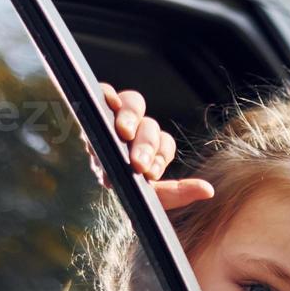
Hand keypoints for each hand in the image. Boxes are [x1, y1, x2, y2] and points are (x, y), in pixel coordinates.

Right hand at [98, 83, 213, 209]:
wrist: (81, 198)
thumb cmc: (122, 194)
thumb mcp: (150, 198)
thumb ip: (178, 194)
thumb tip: (208, 190)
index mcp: (149, 150)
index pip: (163, 144)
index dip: (159, 156)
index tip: (151, 174)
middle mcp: (135, 132)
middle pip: (149, 125)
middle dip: (145, 145)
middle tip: (138, 164)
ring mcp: (114, 119)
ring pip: (133, 104)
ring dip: (130, 118)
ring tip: (122, 135)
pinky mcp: (93, 110)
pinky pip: (104, 91)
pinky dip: (108, 94)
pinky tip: (108, 104)